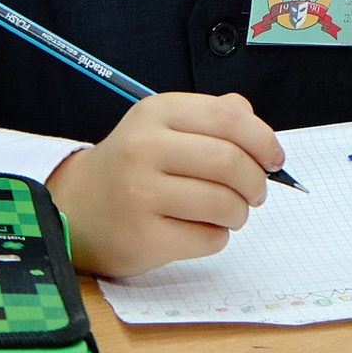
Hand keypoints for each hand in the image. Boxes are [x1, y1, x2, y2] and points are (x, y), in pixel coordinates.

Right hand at [45, 91, 284, 275]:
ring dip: (239, 213)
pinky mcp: (144, 236)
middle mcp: (145, 148)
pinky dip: (217, 237)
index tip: (274, 159)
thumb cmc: (132, 166)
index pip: (228, 118)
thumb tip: (255, 125)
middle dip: (256, 182)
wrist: (76, 208)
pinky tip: (200, 230)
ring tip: (229, 213)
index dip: (263, 140)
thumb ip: (211, 117)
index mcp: (157, 113)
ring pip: (224, 204)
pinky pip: (208, 239)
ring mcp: (141, 193)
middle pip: (230, 162)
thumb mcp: (163, 127)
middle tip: (256, 193)